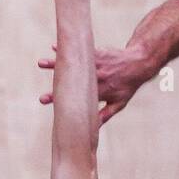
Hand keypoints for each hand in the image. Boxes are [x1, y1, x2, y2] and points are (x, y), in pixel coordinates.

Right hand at [36, 43, 152, 123]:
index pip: (77, 99)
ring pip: (72, 65)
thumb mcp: (118, 103)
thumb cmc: (127, 85)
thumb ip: (105, 115)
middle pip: (71, 83)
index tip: (46, 103)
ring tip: (40, 64)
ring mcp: (94, 65)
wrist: (138, 63)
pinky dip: (67, 49)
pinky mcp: (95, 53)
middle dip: (55, 87)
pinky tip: (53, 48)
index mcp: (98, 92)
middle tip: (40, 94)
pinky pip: (79, 51)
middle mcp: (95, 79)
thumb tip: (93, 130)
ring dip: (55, 63)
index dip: (61, 101)